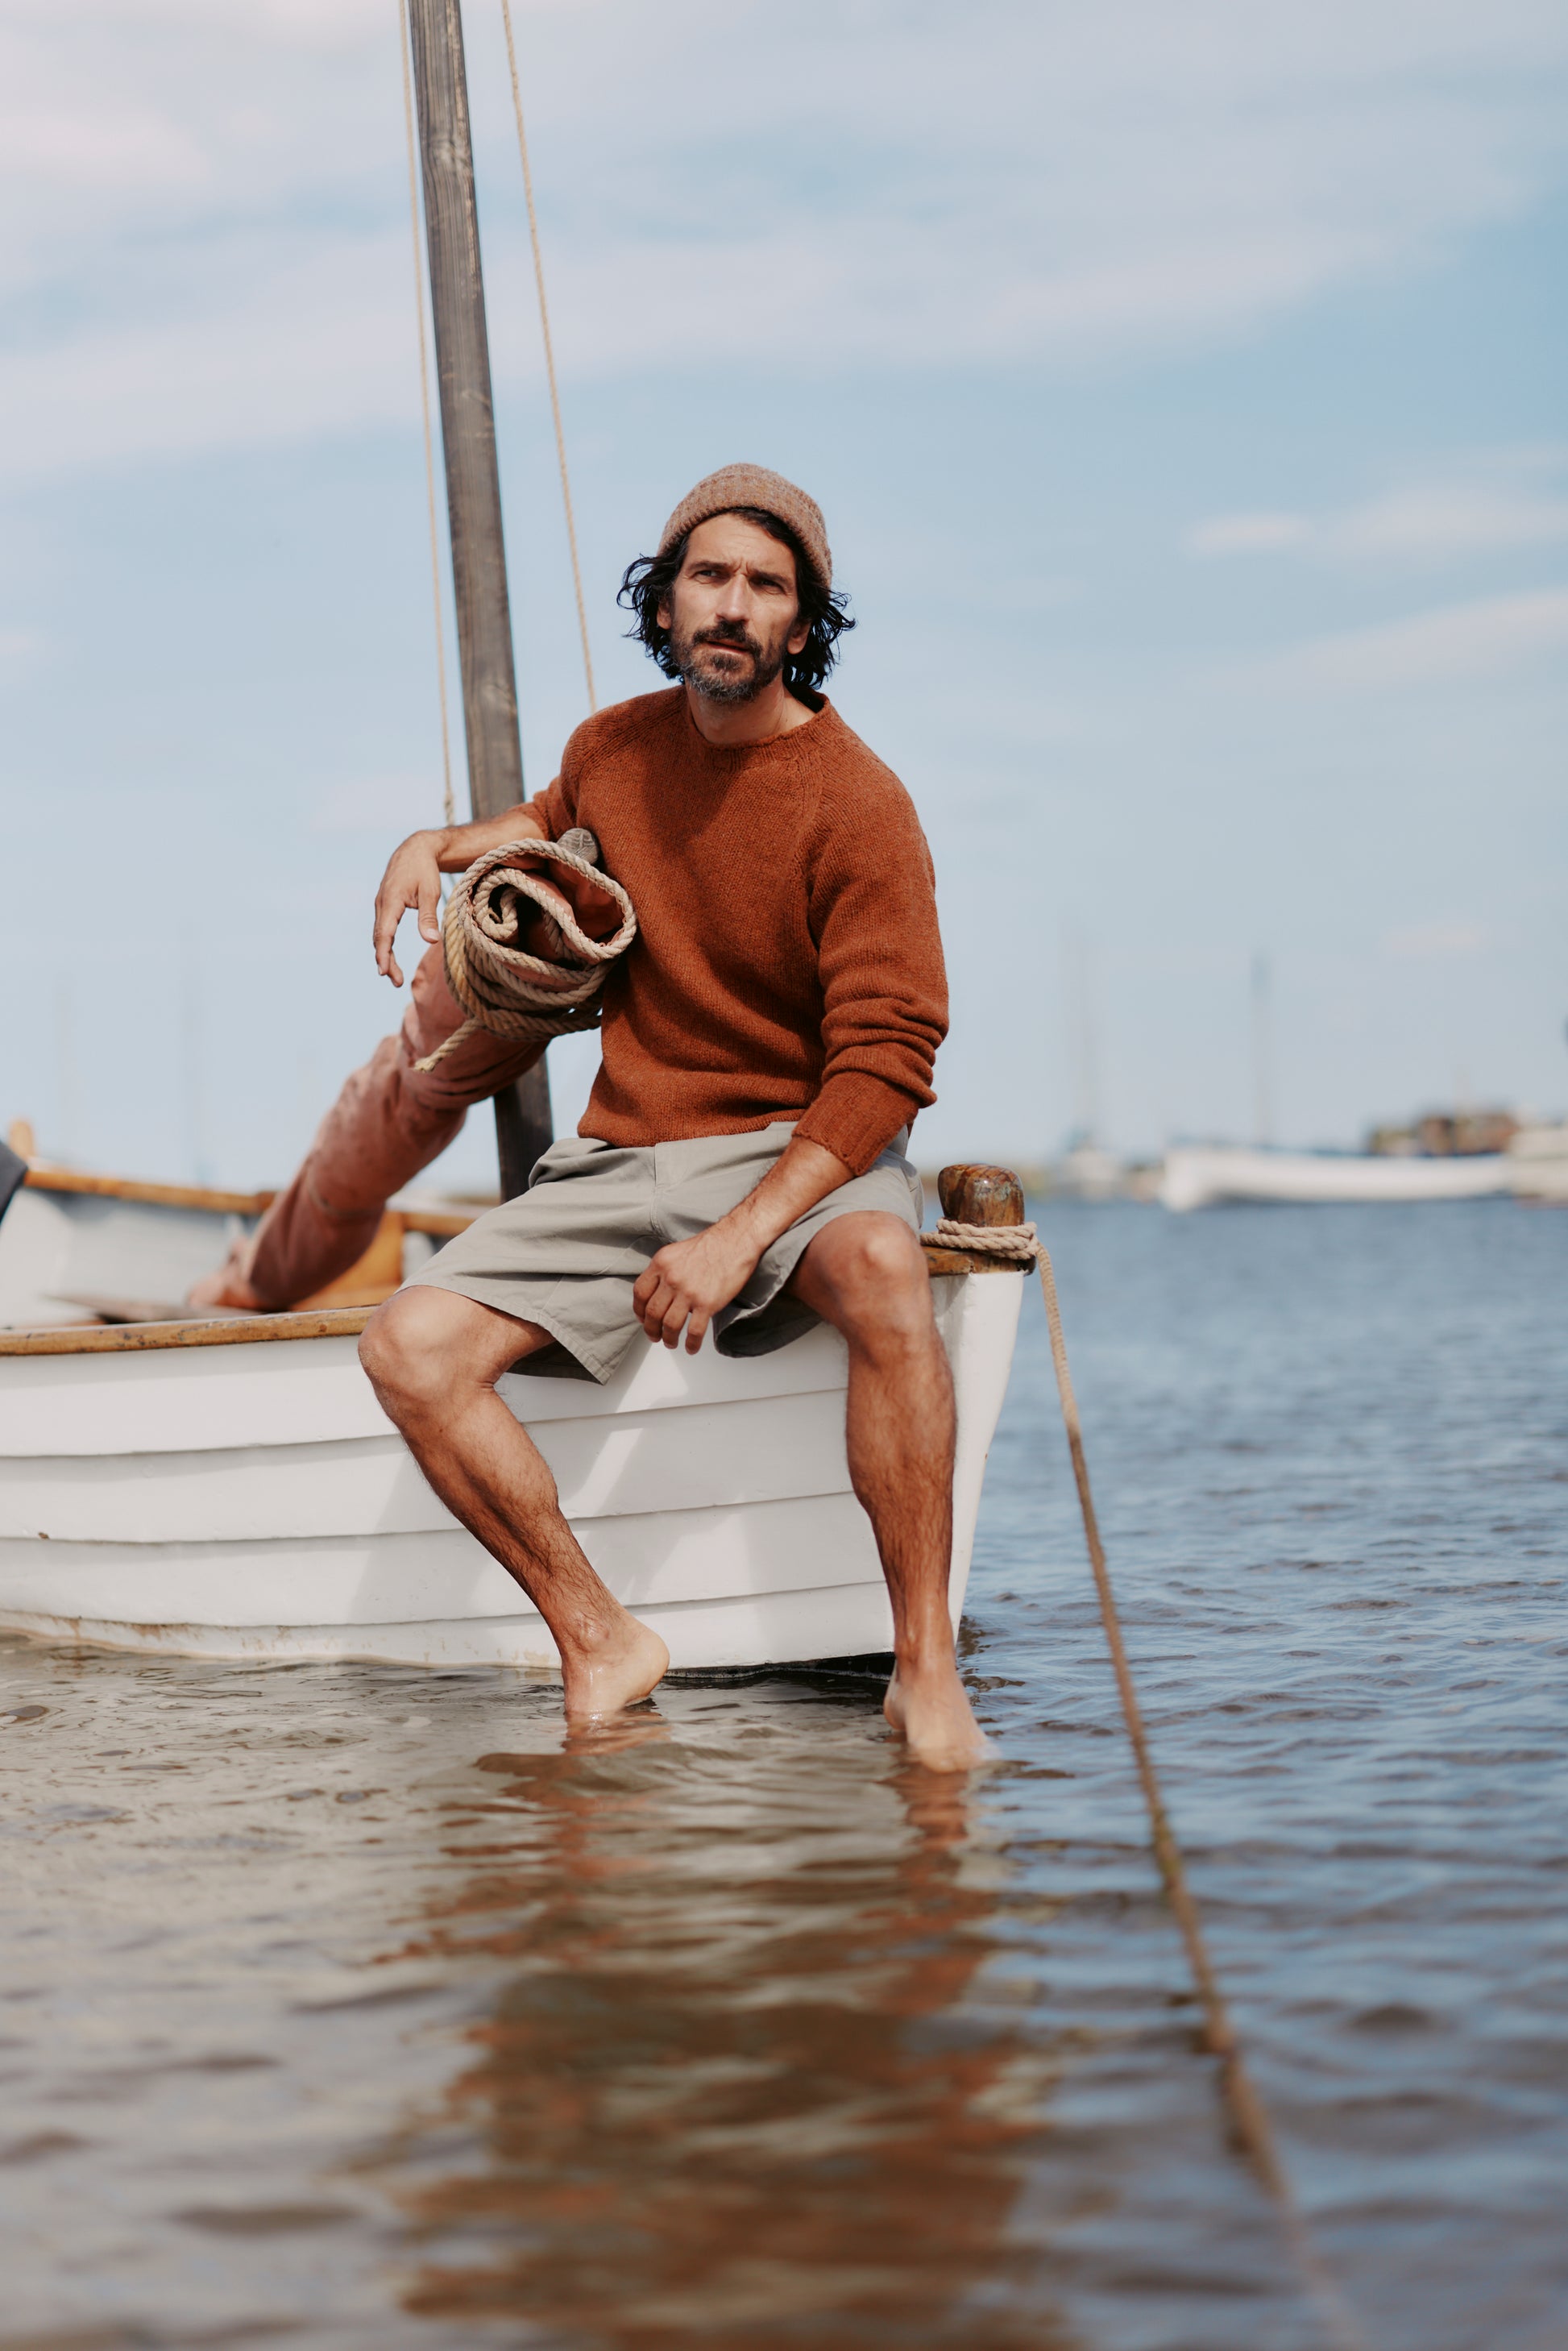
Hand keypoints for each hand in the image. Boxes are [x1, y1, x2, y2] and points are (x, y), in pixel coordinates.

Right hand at [373, 830, 445, 984]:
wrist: (415, 849)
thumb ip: (428, 917)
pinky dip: (385, 944)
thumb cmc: (424, 870)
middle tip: (396, 982)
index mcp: (391, 901)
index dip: (384, 954)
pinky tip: (391, 956)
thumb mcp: (430, 892)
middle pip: (379, 939)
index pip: (385, 933)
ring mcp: (381, 905)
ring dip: (385, 955)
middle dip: (386, 961)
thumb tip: (431, 942)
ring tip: (394, 976)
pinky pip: (382, 928)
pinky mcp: (385, 905)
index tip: (384, 972)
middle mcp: (381, 904)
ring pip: (379, 935)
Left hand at [632, 1221, 764, 1353]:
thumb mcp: (677, 1251)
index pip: (640, 1293)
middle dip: (651, 1329)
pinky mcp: (707, 1303)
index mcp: (661, 1264)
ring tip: (670, 1343)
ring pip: (670, 1325)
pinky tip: (691, 1347)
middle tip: (654, 1336)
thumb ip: (665, 1270)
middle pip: (652, 1312)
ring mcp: (688, 1292)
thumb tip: (659, 1291)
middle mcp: (671, 1278)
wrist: (736, 1241)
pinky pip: (694, 1331)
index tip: (642, 1318)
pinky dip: (691, 1343)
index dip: (639, 1310)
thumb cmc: (711, 1245)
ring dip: (668, 1338)